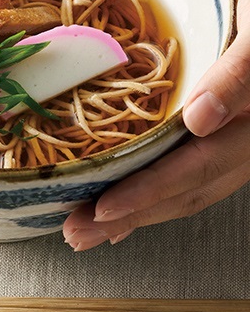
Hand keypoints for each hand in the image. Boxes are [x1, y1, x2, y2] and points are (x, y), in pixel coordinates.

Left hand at [62, 0, 249, 250]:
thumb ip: (239, 76)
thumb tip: (201, 120)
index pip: (192, 168)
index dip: (146, 193)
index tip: (101, 210)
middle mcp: (242, 144)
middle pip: (181, 192)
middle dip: (127, 217)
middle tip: (77, 234)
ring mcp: (230, 144)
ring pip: (182, 191)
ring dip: (134, 214)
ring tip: (89, 230)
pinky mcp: (218, 139)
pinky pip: (184, 175)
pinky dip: (150, 195)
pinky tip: (125, 207)